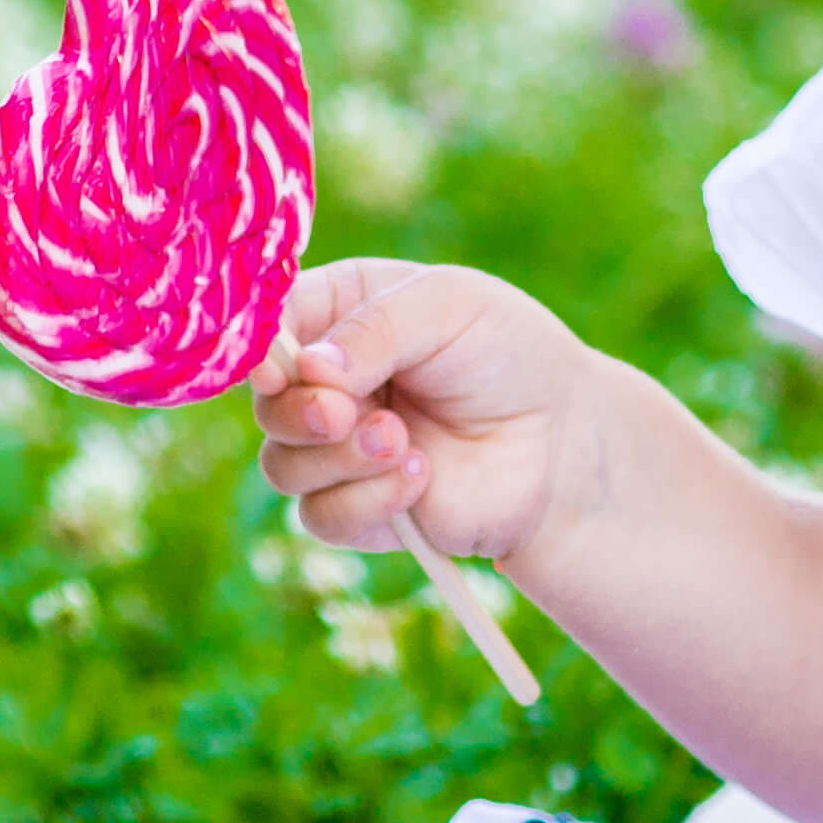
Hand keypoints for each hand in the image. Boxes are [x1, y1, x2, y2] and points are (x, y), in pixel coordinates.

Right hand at [249, 260, 604, 575]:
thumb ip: (373, 328)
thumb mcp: (448, 306)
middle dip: (299, 410)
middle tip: (346, 413)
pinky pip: (321, 516)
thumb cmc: (509, 355)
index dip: (260, 347)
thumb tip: (306, 370)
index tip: (277, 366)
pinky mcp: (358, 507)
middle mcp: (329, 381)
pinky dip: (366, 500)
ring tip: (402, 442)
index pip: (270, 322)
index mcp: (343, 311)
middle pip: (265, 402)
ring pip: (283, 464)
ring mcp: (339, 448)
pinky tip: (420, 478)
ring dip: (340, 457)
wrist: (562, 442)